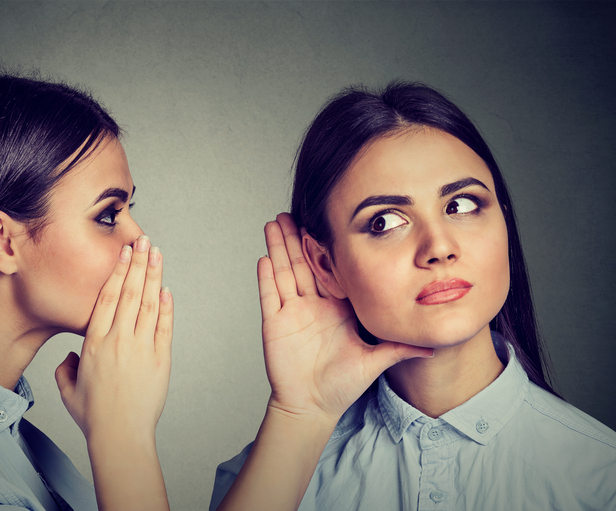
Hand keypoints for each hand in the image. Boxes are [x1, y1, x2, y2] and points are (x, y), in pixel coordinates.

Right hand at [55, 234, 172, 441]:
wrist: (120, 435)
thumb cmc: (94, 416)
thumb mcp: (68, 390)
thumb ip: (65, 369)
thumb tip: (70, 358)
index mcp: (94, 342)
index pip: (107, 297)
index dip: (117, 271)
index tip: (123, 252)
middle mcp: (118, 340)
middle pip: (129, 292)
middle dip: (137, 263)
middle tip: (143, 241)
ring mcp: (141, 348)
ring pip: (148, 303)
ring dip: (153, 276)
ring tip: (157, 254)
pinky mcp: (161, 360)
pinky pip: (164, 327)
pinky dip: (166, 306)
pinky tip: (166, 289)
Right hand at [259, 213, 431, 425]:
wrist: (313, 406)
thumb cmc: (341, 385)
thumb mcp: (375, 361)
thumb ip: (399, 348)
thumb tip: (433, 344)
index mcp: (335, 308)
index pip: (330, 270)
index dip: (326, 248)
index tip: (326, 223)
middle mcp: (312, 306)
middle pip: (302, 264)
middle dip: (295, 238)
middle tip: (291, 211)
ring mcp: (292, 313)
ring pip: (283, 273)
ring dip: (278, 248)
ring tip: (273, 223)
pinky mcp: (275, 325)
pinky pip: (270, 297)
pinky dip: (266, 278)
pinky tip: (264, 258)